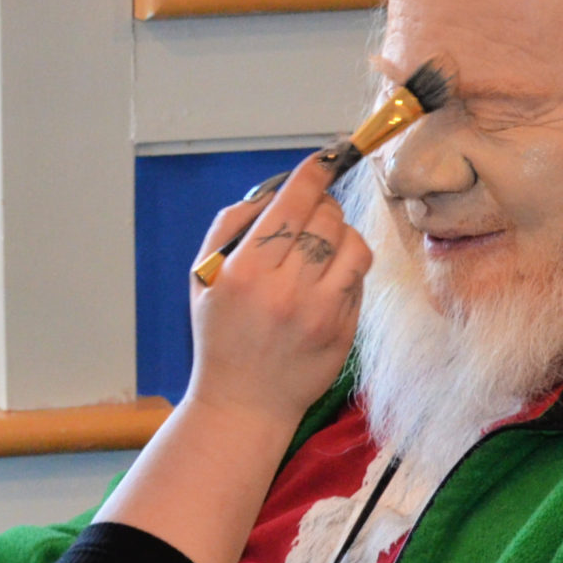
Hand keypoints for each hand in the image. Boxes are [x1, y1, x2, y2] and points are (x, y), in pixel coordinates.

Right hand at [187, 155, 371, 431]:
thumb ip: (232, 225)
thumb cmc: (221, 337)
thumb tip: (273, 189)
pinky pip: (358, 279)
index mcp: (245, 272)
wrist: (243, 405)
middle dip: (322, 206)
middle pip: (326, 217)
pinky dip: (347, 269)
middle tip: (312, 213)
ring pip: (353, 243)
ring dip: (341, 234)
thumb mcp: (204, 277)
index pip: (293, 202)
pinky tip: (326, 280)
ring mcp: (320, 312)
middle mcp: (285, 290)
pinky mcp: (344, 331)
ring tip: (323, 245)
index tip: (325, 158)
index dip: (314, 172)